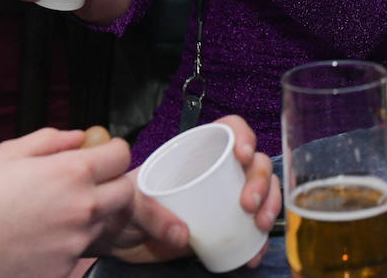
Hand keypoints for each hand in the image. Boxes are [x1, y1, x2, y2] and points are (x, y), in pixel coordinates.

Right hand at [0, 129, 139, 277]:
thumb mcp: (9, 154)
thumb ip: (52, 140)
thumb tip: (78, 138)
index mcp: (72, 173)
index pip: (121, 156)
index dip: (111, 153)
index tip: (101, 157)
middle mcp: (81, 209)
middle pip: (123, 193)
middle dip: (109, 186)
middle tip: (83, 187)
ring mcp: (74, 244)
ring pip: (101, 224)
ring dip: (87, 216)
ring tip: (48, 216)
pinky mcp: (63, 271)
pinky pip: (78, 252)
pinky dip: (65, 245)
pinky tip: (36, 240)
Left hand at [107, 115, 280, 267]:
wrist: (117, 238)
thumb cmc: (122, 206)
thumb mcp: (129, 201)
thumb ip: (150, 212)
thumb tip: (184, 234)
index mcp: (196, 152)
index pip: (230, 130)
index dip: (243, 136)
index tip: (243, 156)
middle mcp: (217, 171)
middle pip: (255, 163)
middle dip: (260, 181)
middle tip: (249, 205)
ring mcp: (225, 199)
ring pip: (263, 192)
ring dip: (269, 206)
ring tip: (260, 226)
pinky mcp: (226, 227)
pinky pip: (253, 230)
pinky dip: (259, 242)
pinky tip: (255, 255)